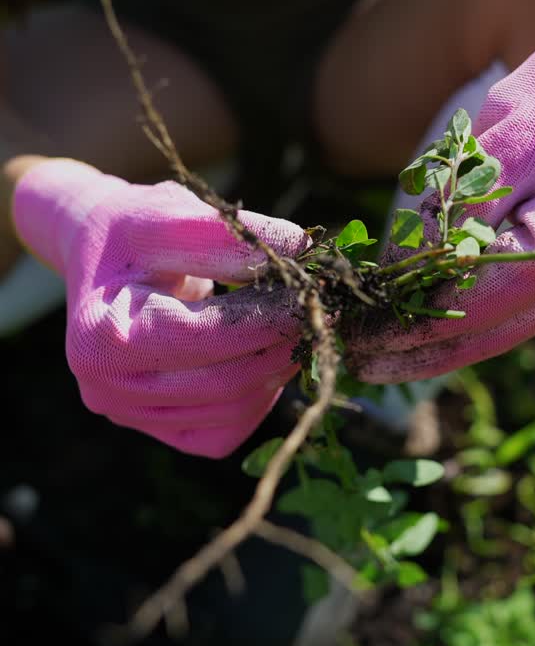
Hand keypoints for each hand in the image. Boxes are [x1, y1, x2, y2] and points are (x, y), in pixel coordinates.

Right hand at [12, 161, 309, 456]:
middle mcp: (107, 392)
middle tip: (324, 310)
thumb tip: (305, 252)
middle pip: (223, 384)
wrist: (101, 259)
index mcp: (99, 340)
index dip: (265, 318)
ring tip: (304, 327)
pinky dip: (260, 399)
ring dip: (279, 371)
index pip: (201, 337)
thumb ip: (232, 236)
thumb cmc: (132, 231)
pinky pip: (225, 431)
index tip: (314, 292)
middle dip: (281, 345)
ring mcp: (131, 418)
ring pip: (232, 412)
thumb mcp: (171, 215)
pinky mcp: (159, 431)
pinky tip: (271, 357)